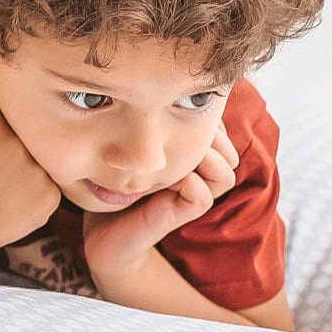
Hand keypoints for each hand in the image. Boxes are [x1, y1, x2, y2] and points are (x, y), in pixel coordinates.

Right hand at [0, 70, 62, 253]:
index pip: (11, 108)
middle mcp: (19, 140)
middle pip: (31, 129)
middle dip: (16, 143)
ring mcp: (38, 168)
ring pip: (44, 155)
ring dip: (30, 164)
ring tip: (3, 183)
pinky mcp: (52, 195)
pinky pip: (52, 181)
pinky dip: (37, 188)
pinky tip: (14, 198)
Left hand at [82, 118, 239, 280]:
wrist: (102, 236)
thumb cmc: (112, 187)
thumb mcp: (126, 151)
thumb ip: (144, 130)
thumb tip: (145, 95)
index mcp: (189, 158)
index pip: (219, 131)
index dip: (207, 118)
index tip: (176, 107)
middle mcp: (197, 176)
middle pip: (229, 149)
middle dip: (211, 133)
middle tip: (178, 126)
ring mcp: (191, 197)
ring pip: (225, 172)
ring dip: (204, 155)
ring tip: (173, 150)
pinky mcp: (179, 215)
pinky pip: (202, 194)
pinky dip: (187, 181)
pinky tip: (162, 175)